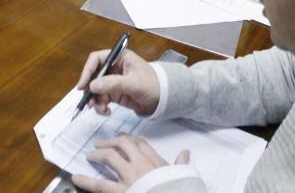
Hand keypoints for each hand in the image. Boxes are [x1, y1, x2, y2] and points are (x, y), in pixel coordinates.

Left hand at [71, 134, 189, 191]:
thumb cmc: (173, 187)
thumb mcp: (180, 174)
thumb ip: (181, 162)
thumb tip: (186, 153)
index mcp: (154, 160)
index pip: (139, 142)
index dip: (128, 138)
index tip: (121, 137)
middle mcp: (140, 164)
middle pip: (123, 144)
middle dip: (110, 141)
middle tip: (100, 142)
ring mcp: (129, 177)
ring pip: (110, 158)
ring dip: (98, 154)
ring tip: (89, 154)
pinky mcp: (121, 192)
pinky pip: (100, 185)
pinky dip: (86, 181)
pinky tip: (77, 177)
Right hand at [76, 49, 159, 115]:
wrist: (162, 99)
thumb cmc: (152, 84)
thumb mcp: (133, 83)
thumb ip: (113, 84)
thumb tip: (92, 86)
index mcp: (120, 58)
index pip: (97, 59)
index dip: (87, 70)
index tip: (83, 86)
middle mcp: (114, 68)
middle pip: (93, 76)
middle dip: (90, 90)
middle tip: (90, 103)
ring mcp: (113, 81)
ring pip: (95, 89)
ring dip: (95, 100)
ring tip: (101, 109)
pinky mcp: (114, 93)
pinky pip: (101, 98)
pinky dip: (101, 106)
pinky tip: (106, 111)